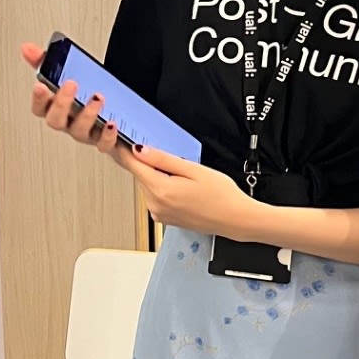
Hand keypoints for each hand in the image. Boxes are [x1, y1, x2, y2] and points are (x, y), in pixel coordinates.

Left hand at [114, 145, 258, 240]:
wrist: (235, 219)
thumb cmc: (221, 196)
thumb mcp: (194, 170)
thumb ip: (164, 159)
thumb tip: (141, 150)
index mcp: (161, 190)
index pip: (133, 165)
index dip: (126, 150)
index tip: (123, 140)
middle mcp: (155, 205)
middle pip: (140, 175)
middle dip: (148, 163)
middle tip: (167, 155)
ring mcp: (159, 214)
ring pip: (148, 186)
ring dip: (157, 176)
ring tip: (183, 176)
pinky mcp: (164, 218)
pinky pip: (155, 197)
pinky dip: (163, 188)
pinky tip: (182, 187)